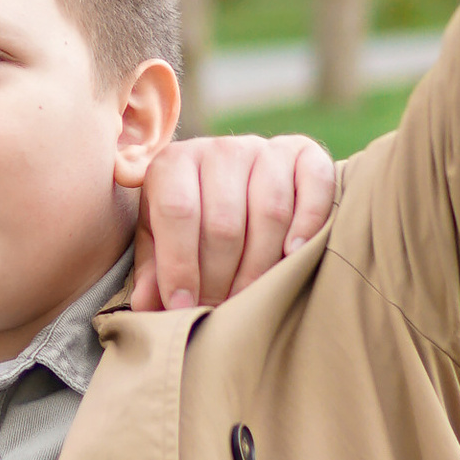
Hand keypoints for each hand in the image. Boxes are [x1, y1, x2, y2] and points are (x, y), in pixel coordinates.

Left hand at [128, 133, 336, 313]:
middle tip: (219, 310)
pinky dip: (308, 222)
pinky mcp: (304, 154)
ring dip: (260, 265)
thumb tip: (145, 306)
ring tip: (250, 297)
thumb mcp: (161, 240)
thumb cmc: (191, 221)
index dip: (179, 264)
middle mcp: (220, 149)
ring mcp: (264, 149)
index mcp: (175, 162)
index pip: (177, 212)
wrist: (234, 181)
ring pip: (270, 212)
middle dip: (220, 277)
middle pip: (224, 221)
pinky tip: (294, 254)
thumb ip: (153, 271)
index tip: (184, 306)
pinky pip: (314, 185)